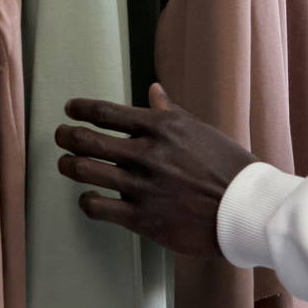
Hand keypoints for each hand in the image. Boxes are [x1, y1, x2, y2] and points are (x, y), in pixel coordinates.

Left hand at [52, 87, 255, 257]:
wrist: (247, 210)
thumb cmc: (228, 168)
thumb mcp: (200, 131)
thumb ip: (170, 112)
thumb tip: (153, 89)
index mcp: (162, 127)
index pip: (106, 112)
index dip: (80, 109)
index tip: (70, 109)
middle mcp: (148, 154)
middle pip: (87, 140)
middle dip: (66, 136)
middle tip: (61, 136)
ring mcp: (142, 187)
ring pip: (85, 171)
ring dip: (69, 166)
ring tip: (66, 164)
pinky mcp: (142, 218)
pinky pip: (97, 207)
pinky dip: (86, 201)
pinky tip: (89, 199)